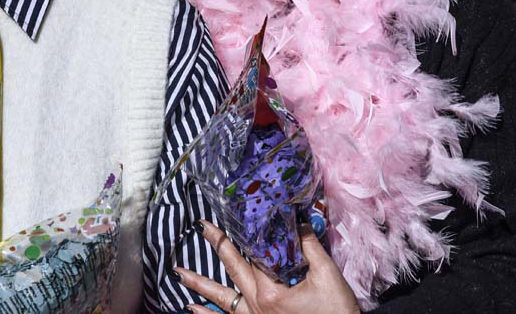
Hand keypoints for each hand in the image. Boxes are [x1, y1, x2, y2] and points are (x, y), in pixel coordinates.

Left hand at [177, 220, 359, 313]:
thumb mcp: (328, 277)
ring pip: (222, 298)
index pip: (254, 254)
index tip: (234, 213)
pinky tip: (192, 309)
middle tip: (202, 226)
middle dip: (217, 245)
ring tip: (178, 273)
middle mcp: (257, 304)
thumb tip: (297, 221)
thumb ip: (310, 248)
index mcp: (271, 290)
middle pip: (233, 269)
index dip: (246, 233)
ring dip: (199, 283)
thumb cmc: (337, 313)